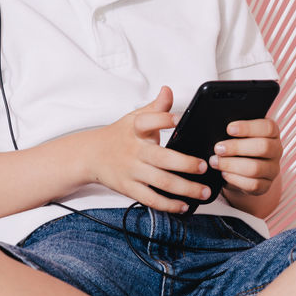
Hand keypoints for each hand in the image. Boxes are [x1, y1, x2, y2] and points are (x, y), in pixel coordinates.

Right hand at [89, 85, 212, 213]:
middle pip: (162, 158)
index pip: (148, 121)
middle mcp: (135, 150)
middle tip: (203, 166)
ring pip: (161, 182)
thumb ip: (156, 106)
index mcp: (136, 129)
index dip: (163, 119)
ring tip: (204, 191)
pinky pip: (150, 199)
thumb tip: (168, 90)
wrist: (91, 155)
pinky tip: (184, 206)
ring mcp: (132, 171)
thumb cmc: (119, 135)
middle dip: (185, 164)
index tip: (179, 119)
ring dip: (185, 189)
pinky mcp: (129, 188)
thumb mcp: (135, 116)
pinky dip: (168, 205)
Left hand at [209, 117, 282, 198]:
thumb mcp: (239, 135)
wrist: (241, 170)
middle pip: (263, 147)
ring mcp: (273, 169)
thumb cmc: (238, 145)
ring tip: (215, 161)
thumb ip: (234, 131)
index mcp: (273, 133)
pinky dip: (235, 178)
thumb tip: (219, 129)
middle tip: (218, 148)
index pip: (267, 128)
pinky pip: (252, 184)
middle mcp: (276, 150)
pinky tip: (223, 173)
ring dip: (232, 165)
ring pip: (256, 168)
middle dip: (237, 147)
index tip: (229, 129)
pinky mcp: (266, 186)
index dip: (248, 128)